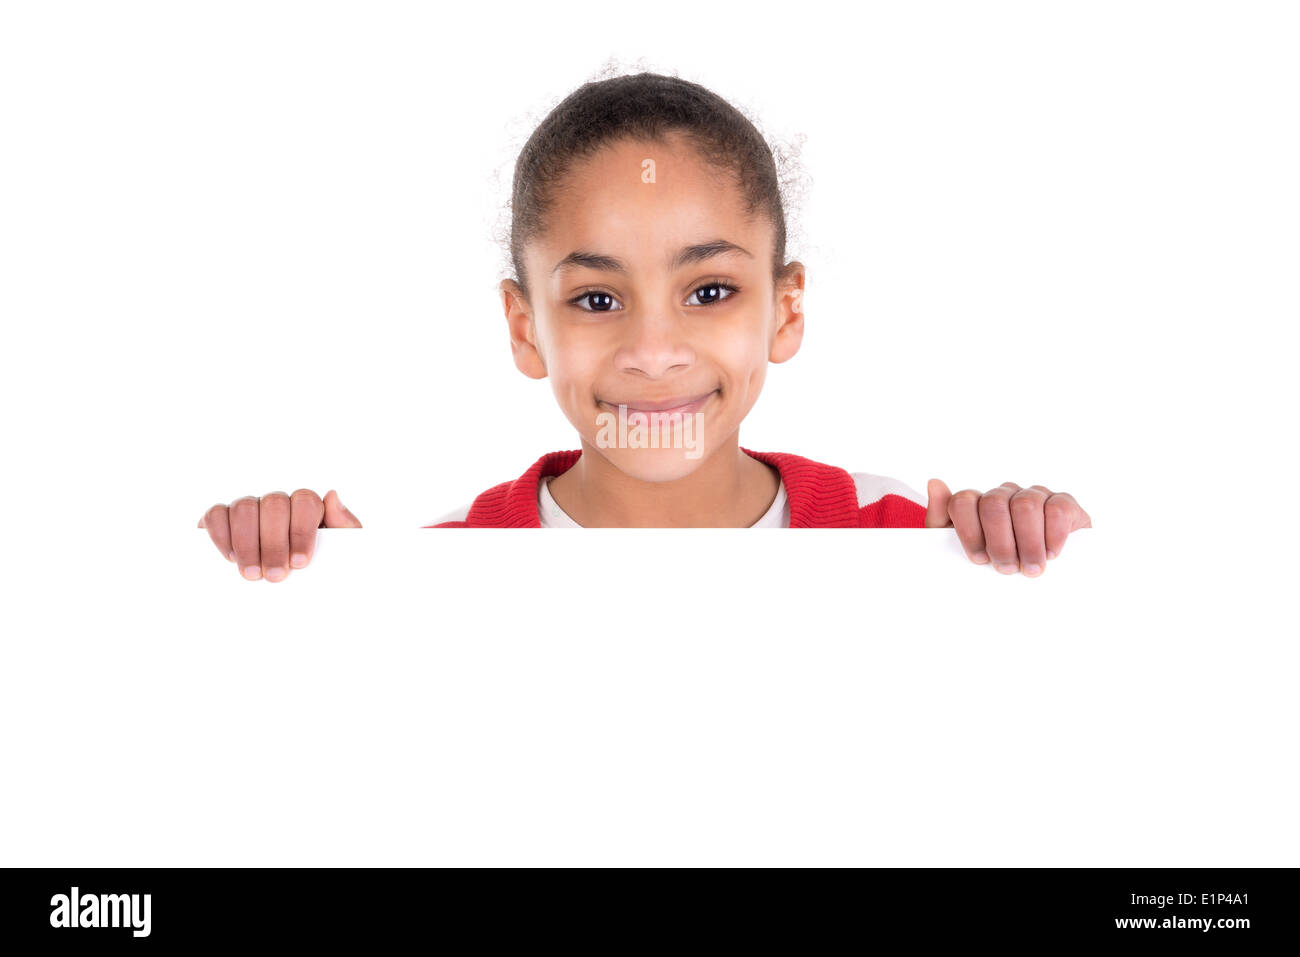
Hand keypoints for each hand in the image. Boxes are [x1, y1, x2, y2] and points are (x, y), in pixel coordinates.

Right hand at [198, 489, 360, 581]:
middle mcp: (277, 503)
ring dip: (247, 543)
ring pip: (245, 508)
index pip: (305, 501)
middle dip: (274, 543)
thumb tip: (332, 495)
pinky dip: (220, 534)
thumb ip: (344, 526)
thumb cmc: (319, 570)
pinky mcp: (222, 518)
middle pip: (274, 505)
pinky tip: (230, 558)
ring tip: (253, 574)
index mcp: (306, 507)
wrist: (297, 602)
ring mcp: (249, 507)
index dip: (302, 530)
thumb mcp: (340, 553)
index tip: (300, 563)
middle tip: (276, 576)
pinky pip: (216, 514)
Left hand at [924, 480, 1090, 576]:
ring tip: (1030, 568)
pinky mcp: (1063, 503)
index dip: (969, 532)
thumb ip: (941, 519)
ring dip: (1027, 542)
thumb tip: (934, 482)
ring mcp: (1034, 495)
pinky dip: (1053, 534)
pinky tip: (1051, 553)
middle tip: (1006, 569)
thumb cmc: (995, 561)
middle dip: (999, 542)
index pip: (963, 501)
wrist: (1042, 577)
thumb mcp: (960, 548)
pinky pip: (1057, 508)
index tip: (979, 560)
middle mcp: (1004, 494)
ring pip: (1025, 505)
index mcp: (977, 503)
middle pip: (994, 504)